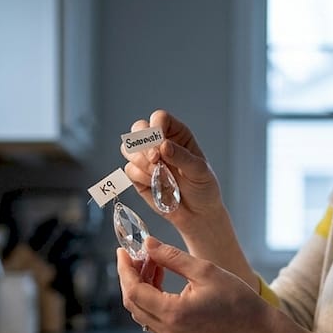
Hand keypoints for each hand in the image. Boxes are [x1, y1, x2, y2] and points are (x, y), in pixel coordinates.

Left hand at [117, 237, 265, 332]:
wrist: (257, 328)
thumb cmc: (237, 299)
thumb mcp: (204, 270)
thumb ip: (171, 257)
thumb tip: (147, 244)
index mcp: (173, 313)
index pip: (134, 291)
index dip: (124, 269)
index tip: (123, 251)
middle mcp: (168, 330)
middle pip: (132, 302)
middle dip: (130, 276)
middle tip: (137, 254)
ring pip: (141, 311)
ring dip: (141, 286)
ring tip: (153, 263)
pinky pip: (152, 318)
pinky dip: (151, 298)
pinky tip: (161, 279)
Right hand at [119, 110, 225, 235]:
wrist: (198, 214)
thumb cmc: (203, 188)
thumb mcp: (199, 171)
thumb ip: (182, 157)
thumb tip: (163, 145)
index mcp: (176, 134)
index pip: (159, 119)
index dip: (156, 128)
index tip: (161, 144)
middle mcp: (159, 143)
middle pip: (138, 128)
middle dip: (143, 143)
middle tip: (155, 159)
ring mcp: (146, 159)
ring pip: (128, 148)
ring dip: (141, 161)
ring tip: (158, 174)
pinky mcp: (138, 177)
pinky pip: (129, 170)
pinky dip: (141, 177)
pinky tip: (156, 185)